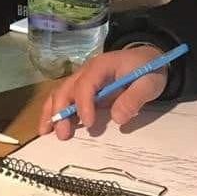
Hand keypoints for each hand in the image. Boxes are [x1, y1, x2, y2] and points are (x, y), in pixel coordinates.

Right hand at [38, 45, 167, 140]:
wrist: (146, 59)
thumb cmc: (148, 70)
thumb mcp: (150, 83)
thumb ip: (135, 98)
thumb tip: (117, 119)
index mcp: (101, 66)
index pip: (85, 85)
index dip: (84, 105)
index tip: (89, 124)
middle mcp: (84, 71)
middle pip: (64, 90)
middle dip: (60, 113)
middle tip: (63, 135)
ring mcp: (80, 79)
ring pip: (58, 94)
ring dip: (51, 114)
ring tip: (46, 133)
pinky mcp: (80, 89)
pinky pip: (62, 99)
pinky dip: (53, 113)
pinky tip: (49, 128)